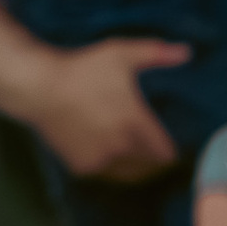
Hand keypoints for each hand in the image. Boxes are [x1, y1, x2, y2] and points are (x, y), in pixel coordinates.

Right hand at [44, 38, 188, 179]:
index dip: (170, 149)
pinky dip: (109, 166)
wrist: (39, 87)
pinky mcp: (82, 166)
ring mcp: (100, 160)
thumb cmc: (83, 68)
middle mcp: (121, 148)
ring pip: (128, 174)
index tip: (169, 144)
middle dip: (154, 160)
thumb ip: (156, 53)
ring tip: (133, 154)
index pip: (166, 153)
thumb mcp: (120, 54)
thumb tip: (187, 51)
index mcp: (136, 124)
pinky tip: (107, 152)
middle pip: (150, 168)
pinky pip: (105, 173)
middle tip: (153, 151)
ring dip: (133, 167)